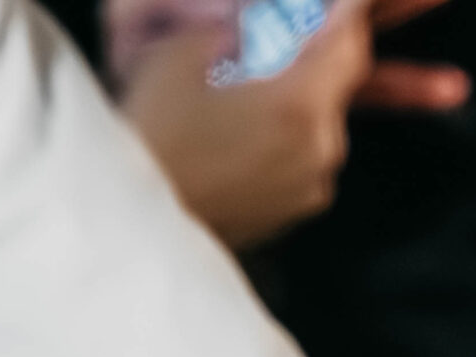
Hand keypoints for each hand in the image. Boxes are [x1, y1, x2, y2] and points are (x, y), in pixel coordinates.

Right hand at [114, 0, 466, 252]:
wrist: (124, 217)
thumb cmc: (146, 127)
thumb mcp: (184, 53)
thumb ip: (242, 28)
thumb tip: (266, 17)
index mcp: (299, 102)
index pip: (349, 43)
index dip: (349, 14)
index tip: (351, 3)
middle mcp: (322, 147)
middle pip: (343, 84)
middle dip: (328, 53)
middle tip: (310, 31)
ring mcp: (314, 184)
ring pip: (323, 122)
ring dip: (304, 97)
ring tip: (256, 87)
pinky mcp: (299, 209)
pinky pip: (305, 156)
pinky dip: (288, 135)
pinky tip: (246, 128)